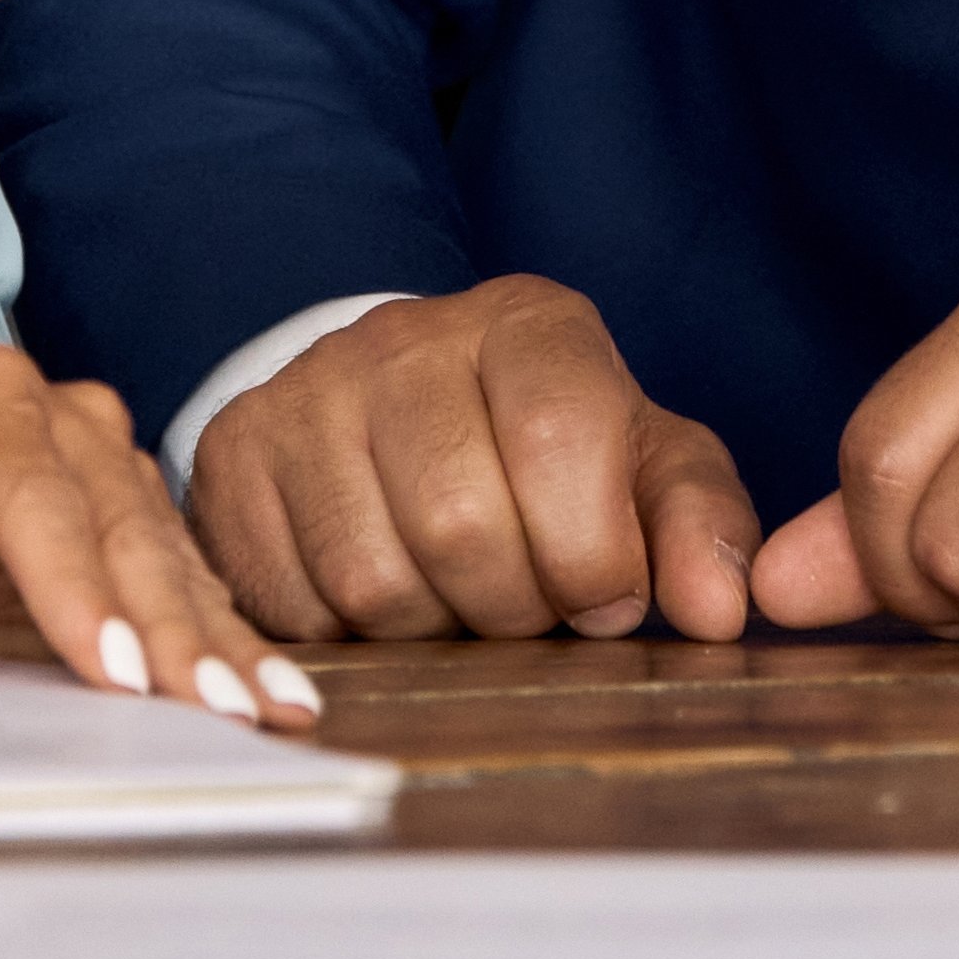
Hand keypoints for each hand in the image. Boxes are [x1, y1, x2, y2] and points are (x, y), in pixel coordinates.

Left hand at [0, 339, 316, 725]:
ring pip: (168, 553)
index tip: (114, 672)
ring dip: (217, 640)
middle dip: (168, 627)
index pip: (33, 497)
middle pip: (119, 526)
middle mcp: (54, 414)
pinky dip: (229, 640)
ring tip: (266, 711)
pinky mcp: (136, 512)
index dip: (75, 588)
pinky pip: (189, 578)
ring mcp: (106, 458)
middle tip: (213, 711)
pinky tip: (275, 694)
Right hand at [186, 276, 764, 642]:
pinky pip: (296, 600)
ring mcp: (307, 390)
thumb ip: (700, 527)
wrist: (402, 418)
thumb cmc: (546, 459)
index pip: (560, 436)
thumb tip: (722, 609)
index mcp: (527, 323)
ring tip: (457, 600)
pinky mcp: (236, 457)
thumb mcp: (643, 472)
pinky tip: (385, 597)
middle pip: (460, 522)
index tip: (607, 597)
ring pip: (373, 576)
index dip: (594, 553)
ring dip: (432, 628)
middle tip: (525, 607)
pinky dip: (352, 635)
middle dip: (513, 605)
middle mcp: (404, 337)